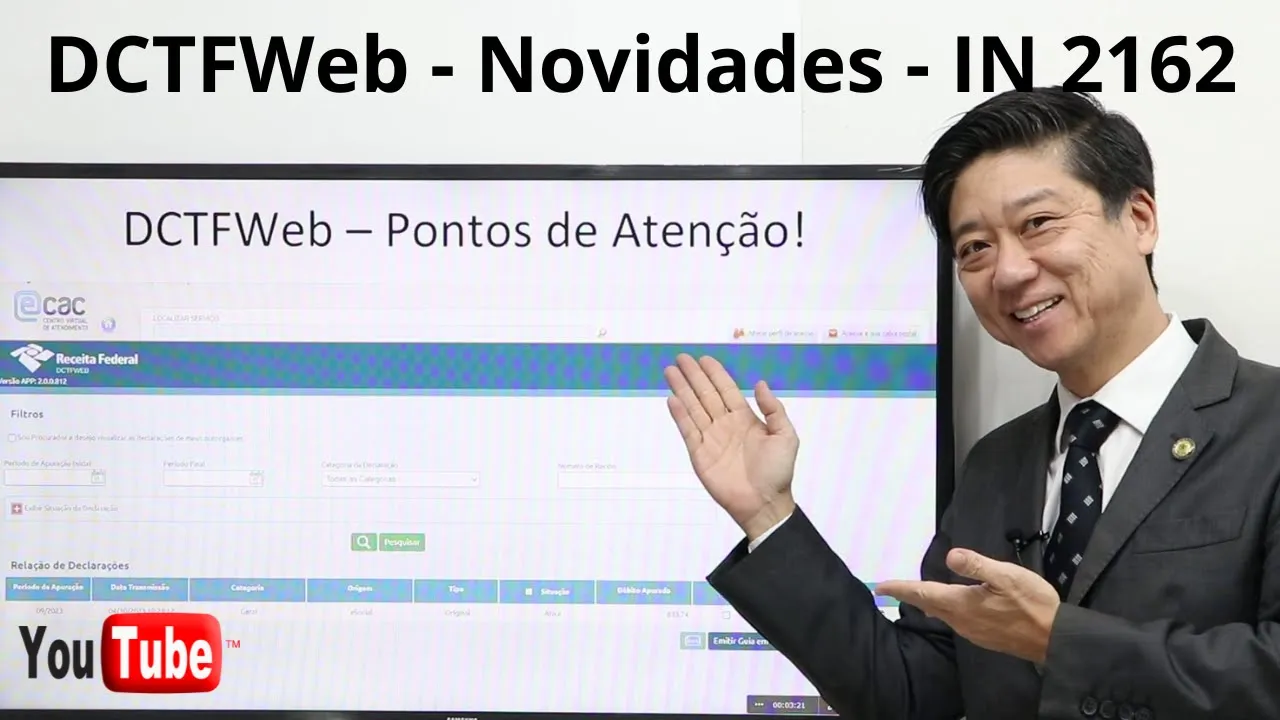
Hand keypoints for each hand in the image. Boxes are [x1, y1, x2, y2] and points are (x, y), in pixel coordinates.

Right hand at [663, 354, 798, 539]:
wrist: (764, 504)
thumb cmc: (778, 472)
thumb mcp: (786, 436)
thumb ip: (774, 409)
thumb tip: (760, 384)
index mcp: (745, 418)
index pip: (726, 390)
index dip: (715, 374)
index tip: (704, 359)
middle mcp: (725, 425)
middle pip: (705, 394)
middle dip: (693, 376)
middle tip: (681, 358)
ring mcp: (711, 439)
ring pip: (693, 408)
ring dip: (682, 390)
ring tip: (670, 372)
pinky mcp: (700, 455)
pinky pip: (688, 431)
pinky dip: (680, 415)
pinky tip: (672, 399)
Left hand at [874, 548, 1060, 663]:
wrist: (1054, 639)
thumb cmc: (1032, 604)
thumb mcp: (1005, 576)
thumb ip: (976, 565)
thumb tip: (950, 555)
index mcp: (961, 603)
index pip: (922, 593)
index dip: (900, 588)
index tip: (880, 586)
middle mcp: (961, 620)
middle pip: (928, 605)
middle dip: (910, 595)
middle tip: (892, 589)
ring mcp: (972, 631)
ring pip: (942, 614)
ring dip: (927, 602)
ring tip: (916, 593)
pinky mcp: (984, 636)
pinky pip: (956, 621)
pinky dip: (944, 610)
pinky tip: (949, 607)